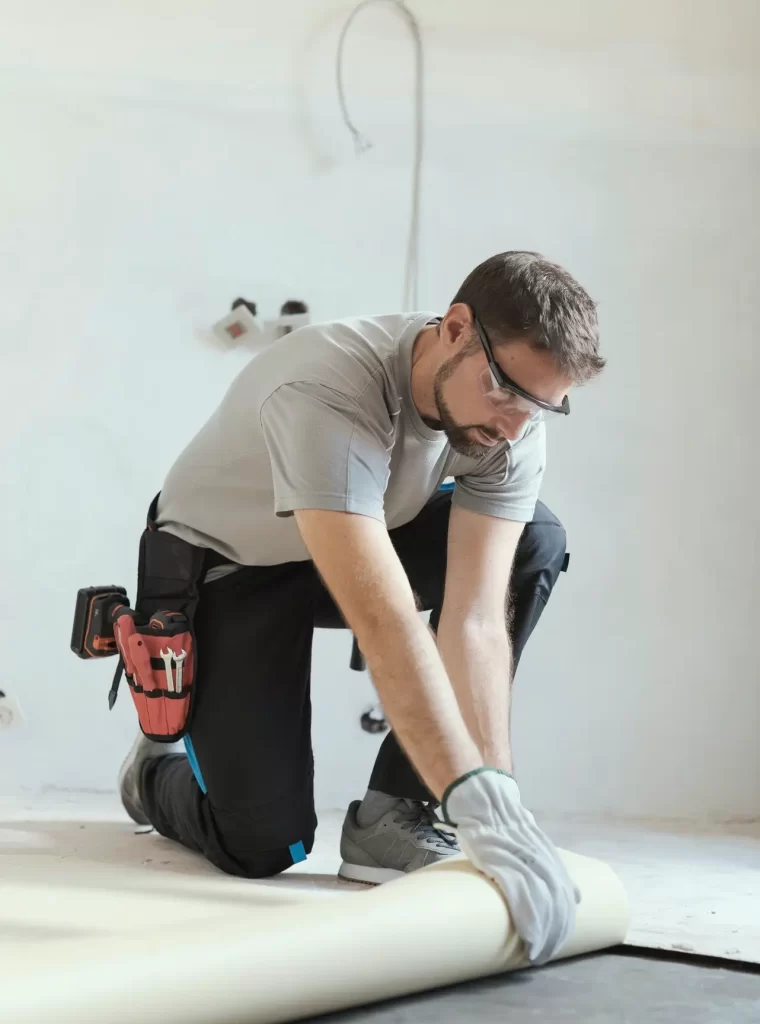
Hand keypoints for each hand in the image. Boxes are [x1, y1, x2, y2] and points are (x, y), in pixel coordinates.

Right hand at [441, 768, 577, 964]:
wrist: (487, 802)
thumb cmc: (508, 827)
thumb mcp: (537, 842)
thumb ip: (554, 869)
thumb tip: (576, 894)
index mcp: (548, 857)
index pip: (563, 893)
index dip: (563, 918)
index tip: (559, 939)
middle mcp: (539, 859)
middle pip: (554, 900)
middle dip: (554, 929)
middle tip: (548, 951)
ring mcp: (521, 860)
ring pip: (540, 900)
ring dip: (542, 929)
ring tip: (538, 951)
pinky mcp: (501, 862)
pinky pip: (518, 894)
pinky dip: (525, 916)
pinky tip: (527, 933)